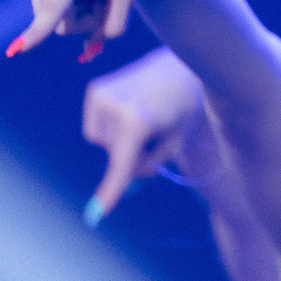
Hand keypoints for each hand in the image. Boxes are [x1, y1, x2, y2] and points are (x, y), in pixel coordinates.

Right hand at [15, 0, 156, 59]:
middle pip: (61, 22)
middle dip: (87, 20)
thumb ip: (115, 23)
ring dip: (79, 10)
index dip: (37, 31)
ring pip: (53, 15)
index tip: (18, 49)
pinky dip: (69, 2)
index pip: (55, 7)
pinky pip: (48, 3)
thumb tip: (88, 53)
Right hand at [80, 46, 212, 225]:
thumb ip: (150, 166)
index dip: (111, 191)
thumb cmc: (184, 107)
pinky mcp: (95, 90)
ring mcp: (101, 96)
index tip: (96, 215)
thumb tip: (120, 184)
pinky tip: (131, 109)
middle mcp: (114, 107)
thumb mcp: (175, 141)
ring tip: (145, 117)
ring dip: (120, 139)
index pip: (122, 164)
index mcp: (138, 121)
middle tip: (156, 134)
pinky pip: (95, 126)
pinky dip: (110, 126)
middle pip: (114, 155)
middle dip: (132, 154)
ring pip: (100, 142)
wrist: (181, 65)